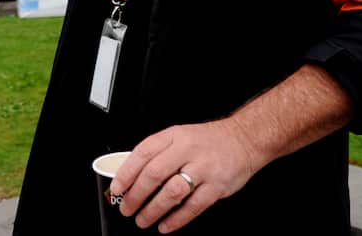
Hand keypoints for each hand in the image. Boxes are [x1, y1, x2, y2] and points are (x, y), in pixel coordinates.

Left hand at [109, 119, 261, 232]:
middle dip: (136, 195)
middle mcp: (188, 150)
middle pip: (155, 174)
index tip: (117, 187)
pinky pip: (194, 206)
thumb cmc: (208, 141)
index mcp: (175, 135)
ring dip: (153, 210)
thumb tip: (132, 175)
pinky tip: (165, 225)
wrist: (244, 139)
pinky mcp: (217, 186)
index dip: (127, 172)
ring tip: (143, 220)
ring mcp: (204, 168)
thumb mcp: (181, 135)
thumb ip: (159, 152)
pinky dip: (177, 219)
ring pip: (172, 192)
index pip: (144, 152)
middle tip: (127, 208)